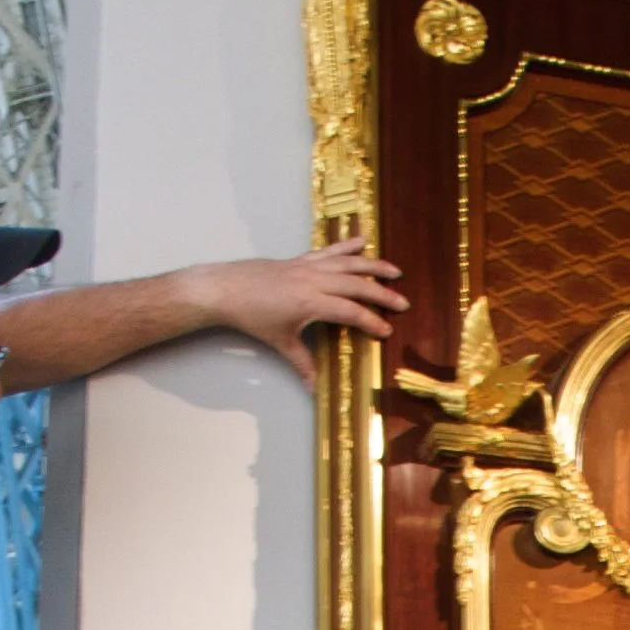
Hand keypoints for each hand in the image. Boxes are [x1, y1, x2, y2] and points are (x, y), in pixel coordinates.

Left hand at [196, 239, 406, 383]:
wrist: (226, 288)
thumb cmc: (252, 316)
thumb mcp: (280, 342)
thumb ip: (302, 363)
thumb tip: (314, 387)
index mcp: (310, 301)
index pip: (350, 311)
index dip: (371, 321)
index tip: (386, 331)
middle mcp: (313, 280)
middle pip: (356, 284)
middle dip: (381, 294)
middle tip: (402, 303)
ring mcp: (308, 266)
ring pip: (347, 263)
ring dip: (373, 266)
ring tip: (395, 271)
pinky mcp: (300, 259)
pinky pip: (329, 251)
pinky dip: (347, 245)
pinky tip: (362, 241)